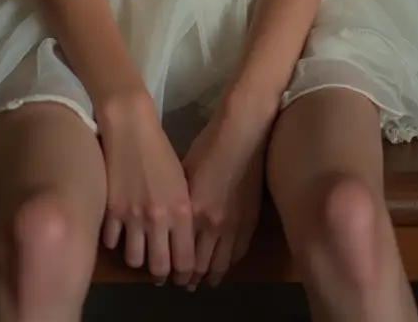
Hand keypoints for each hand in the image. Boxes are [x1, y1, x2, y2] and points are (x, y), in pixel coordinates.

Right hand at [96, 93, 196, 284]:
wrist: (130, 127)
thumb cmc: (160, 151)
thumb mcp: (181, 181)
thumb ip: (182, 214)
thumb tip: (181, 242)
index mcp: (181, 211)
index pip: (185, 260)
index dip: (184, 274)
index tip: (181, 276)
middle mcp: (158, 219)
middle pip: (159, 268)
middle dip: (160, 274)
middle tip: (159, 271)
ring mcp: (132, 217)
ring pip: (134, 260)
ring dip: (138, 258)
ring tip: (139, 251)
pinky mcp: (111, 210)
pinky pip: (112, 242)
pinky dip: (116, 240)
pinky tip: (119, 232)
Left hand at [176, 100, 273, 289]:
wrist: (243, 134)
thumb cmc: (208, 146)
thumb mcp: (183, 172)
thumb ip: (177, 200)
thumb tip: (167, 217)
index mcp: (191, 211)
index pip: (180, 254)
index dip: (173, 270)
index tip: (167, 274)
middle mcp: (212, 224)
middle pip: (199, 266)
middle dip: (189, 278)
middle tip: (183, 283)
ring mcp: (234, 225)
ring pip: (220, 265)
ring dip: (209, 276)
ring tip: (202, 280)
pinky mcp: (250, 221)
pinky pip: (238, 254)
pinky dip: (228, 264)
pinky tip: (220, 264)